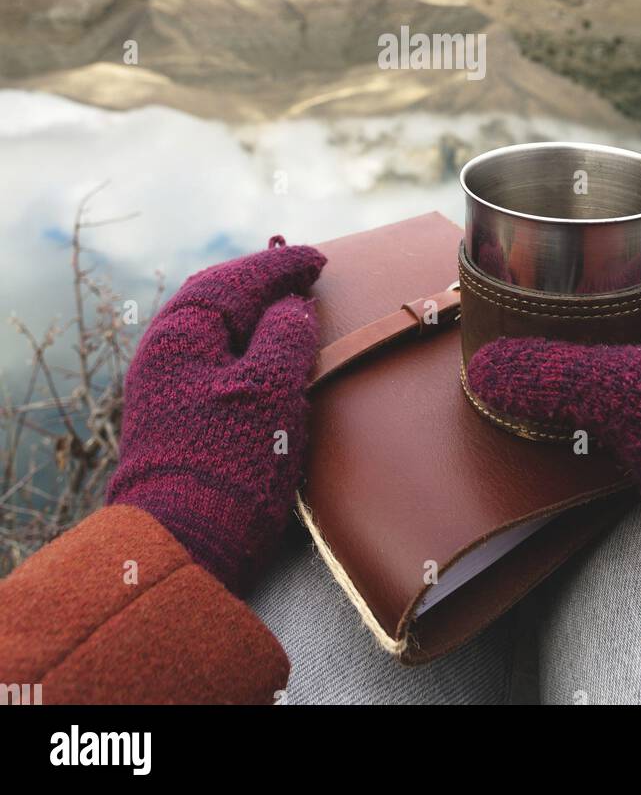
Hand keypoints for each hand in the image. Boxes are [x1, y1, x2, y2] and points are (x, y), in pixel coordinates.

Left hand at [107, 237, 325, 593]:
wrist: (185, 542)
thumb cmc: (231, 459)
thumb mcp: (271, 388)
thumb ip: (285, 335)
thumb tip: (289, 306)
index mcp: (179, 335)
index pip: (233, 280)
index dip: (278, 266)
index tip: (315, 259)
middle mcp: (164, 354)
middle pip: (216, 300)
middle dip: (260, 284)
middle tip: (302, 274)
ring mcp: (167, 388)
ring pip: (214, 332)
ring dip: (252, 316)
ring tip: (289, 310)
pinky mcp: (177, 419)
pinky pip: (215, 361)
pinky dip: (245, 347)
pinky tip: (267, 357)